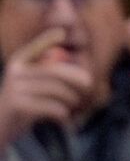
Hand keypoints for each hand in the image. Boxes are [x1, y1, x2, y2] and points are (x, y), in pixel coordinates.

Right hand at [0, 28, 93, 144]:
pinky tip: (64, 117)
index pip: (35, 46)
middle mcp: (15, 71)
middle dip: (76, 77)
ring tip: (75, 104)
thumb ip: (47, 70)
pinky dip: (62, 112)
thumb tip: (74, 58)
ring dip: (71, 97)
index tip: (62, 33)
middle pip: (54, 70)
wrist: (0, 127)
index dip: (47, 38)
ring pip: (55, 89)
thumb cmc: (25, 103)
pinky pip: (48, 106)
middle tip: (90, 85)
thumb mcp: (32, 83)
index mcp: (19, 62)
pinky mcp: (16, 105)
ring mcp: (14, 87)